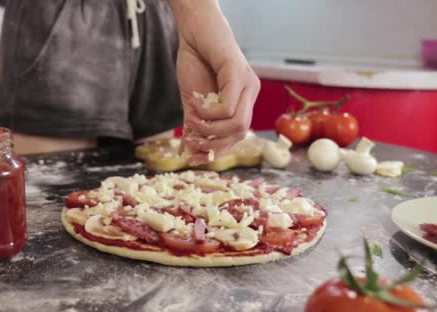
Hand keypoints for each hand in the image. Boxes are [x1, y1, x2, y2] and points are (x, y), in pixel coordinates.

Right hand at [168, 0, 260, 164]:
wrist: (193, 30)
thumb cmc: (194, 61)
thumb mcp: (192, 101)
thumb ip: (193, 125)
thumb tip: (185, 151)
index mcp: (243, 101)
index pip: (237, 136)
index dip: (216, 150)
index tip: (193, 157)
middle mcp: (251, 93)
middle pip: (240, 134)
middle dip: (213, 142)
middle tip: (191, 139)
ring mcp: (248, 83)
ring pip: (237, 124)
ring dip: (210, 128)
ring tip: (192, 119)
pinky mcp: (238, 73)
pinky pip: (228, 107)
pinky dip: (209, 113)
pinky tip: (197, 106)